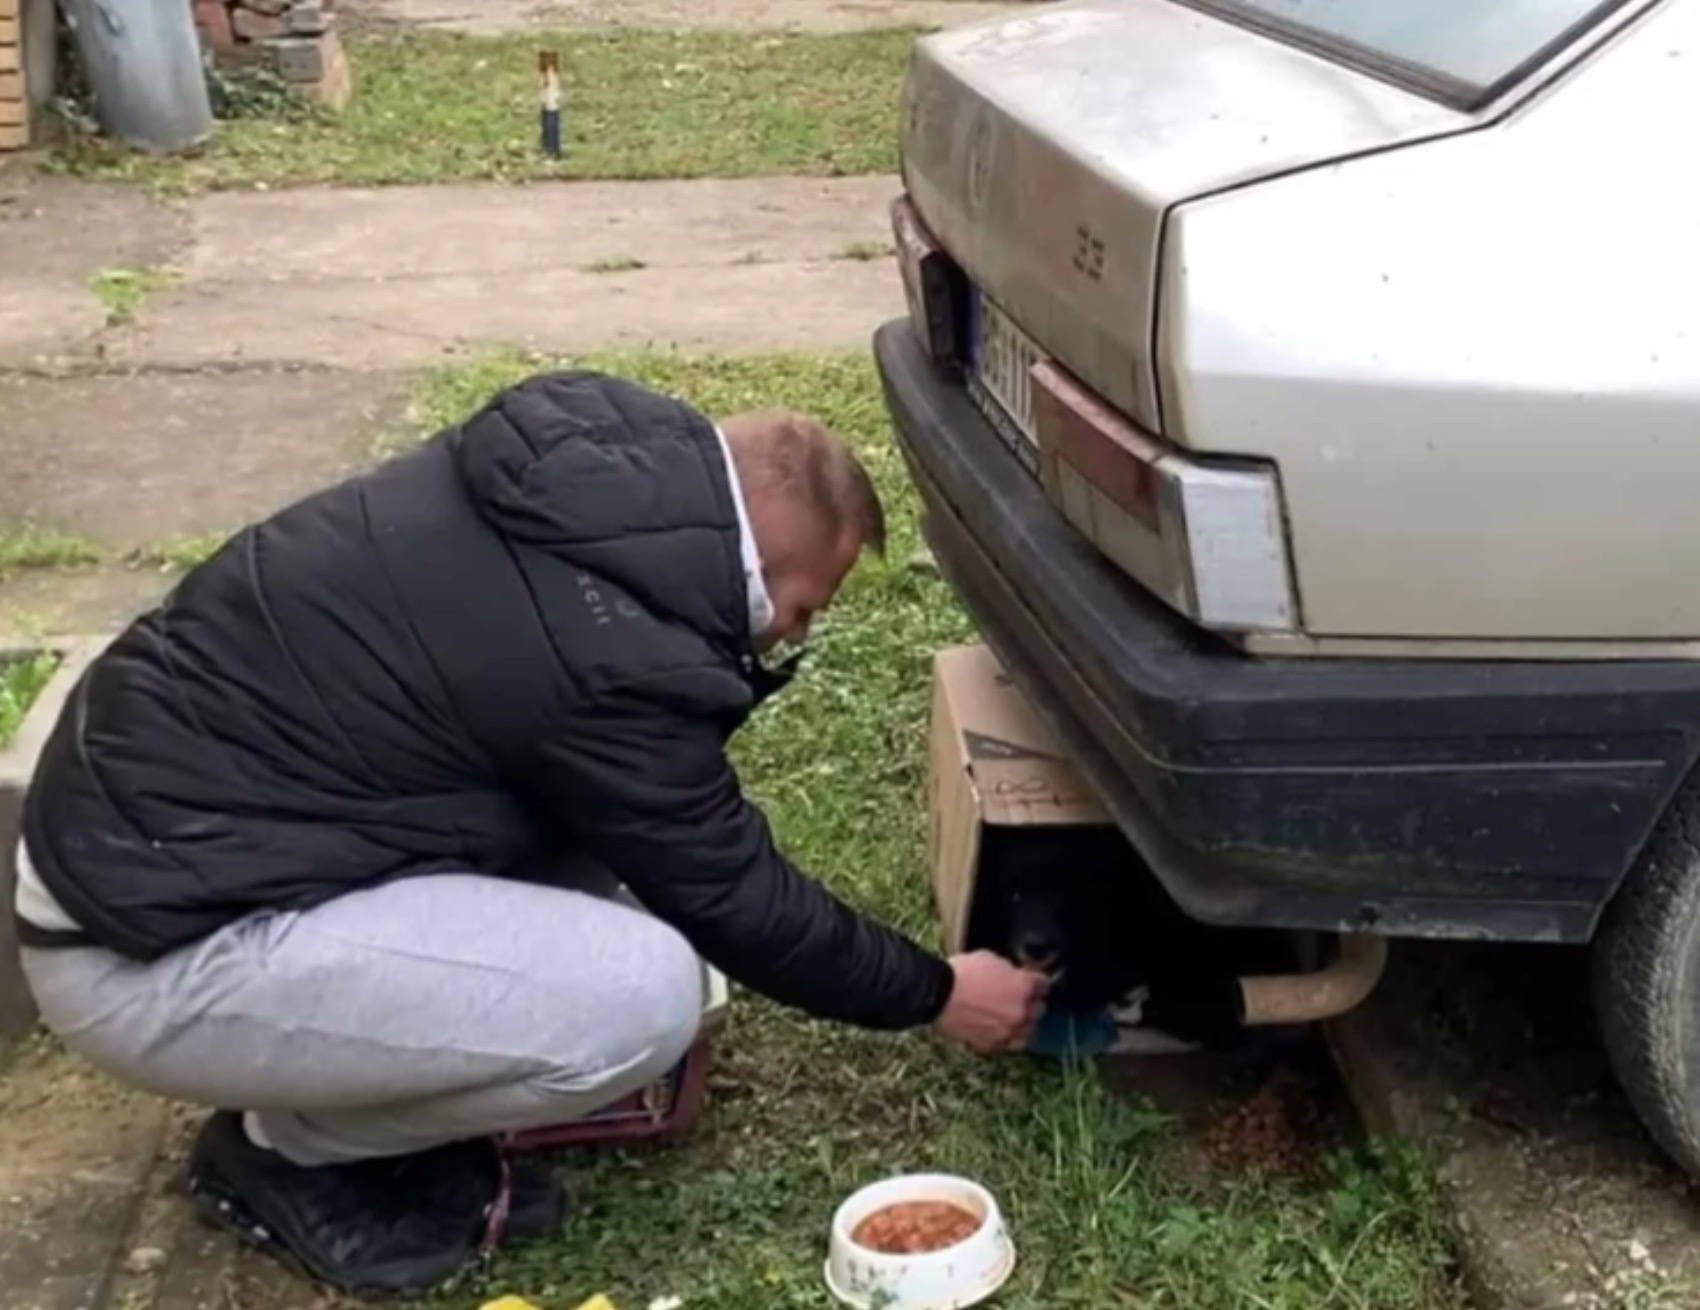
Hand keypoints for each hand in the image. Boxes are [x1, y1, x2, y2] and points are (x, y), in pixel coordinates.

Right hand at [934, 951, 1049, 1053]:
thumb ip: (1009, 969)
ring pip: (1028, 1032)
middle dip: (1033, 1003)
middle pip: (1040, 1010)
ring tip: (1015, 1018)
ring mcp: (1008, 1031)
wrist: (936, 995)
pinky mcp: (993, 1045)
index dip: (1038, 981)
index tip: (1034, 980)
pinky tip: (1002, 1030)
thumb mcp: (989, 958)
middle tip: (1023, 998)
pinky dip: (1008, 1037)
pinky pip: (1009, 1044)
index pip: (1044, 985)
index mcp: (1024, 986)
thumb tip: (1014, 974)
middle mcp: (1021, 1012)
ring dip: (1024, 1024)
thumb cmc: (960, 973)